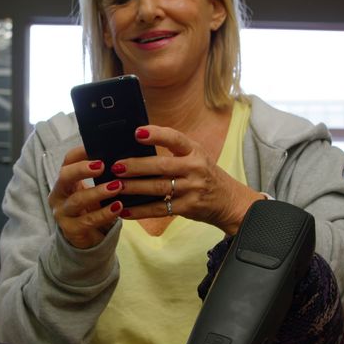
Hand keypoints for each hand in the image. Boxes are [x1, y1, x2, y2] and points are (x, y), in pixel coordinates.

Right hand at [48, 146, 126, 247]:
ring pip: (78, 200)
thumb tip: (121, 157)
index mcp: (64, 181)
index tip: (98, 146)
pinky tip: (118, 207)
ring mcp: (62, 213)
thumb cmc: (91, 209)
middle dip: (83, 169)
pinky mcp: (71, 230)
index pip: (68, 160)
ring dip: (99, 192)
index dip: (81, 152)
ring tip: (117, 186)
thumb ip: (100, 176)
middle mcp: (58, 195)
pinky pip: (88, 220)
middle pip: (65, 176)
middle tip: (103, 165)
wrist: (87, 240)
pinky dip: (104, 213)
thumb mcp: (92, 190)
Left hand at [112, 126, 264, 234]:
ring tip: (115, 187)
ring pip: (157, 188)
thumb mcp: (196, 156)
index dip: (156, 134)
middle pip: (161, 166)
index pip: (175, 138)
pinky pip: (159, 209)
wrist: (228, 201)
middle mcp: (194, 168)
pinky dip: (140, 211)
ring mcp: (191, 189)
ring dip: (134, 188)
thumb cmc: (205, 175)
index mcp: (194, 151)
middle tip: (116, 166)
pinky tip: (125, 210)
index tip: (137, 133)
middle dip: (136, 166)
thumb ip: (174, 152)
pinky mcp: (187, 207)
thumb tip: (137, 146)